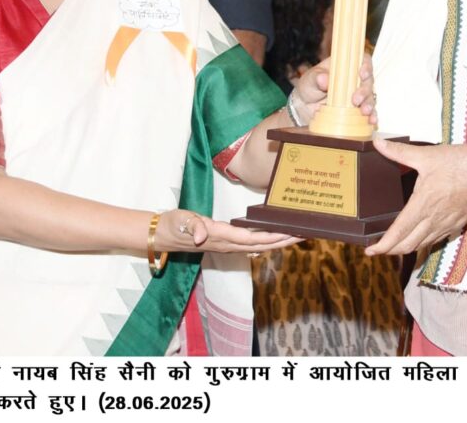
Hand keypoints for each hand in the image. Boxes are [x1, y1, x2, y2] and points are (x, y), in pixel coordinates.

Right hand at [155, 210, 300, 254]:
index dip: (274, 237)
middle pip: (263, 245)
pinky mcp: (226, 242)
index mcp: (222, 237)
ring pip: (260, 246)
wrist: (161, 235)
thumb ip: (193, 226)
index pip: (254, 238)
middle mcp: (228, 244)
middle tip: (306, 234)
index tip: (292, 233)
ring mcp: (228, 245)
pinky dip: (267, 240)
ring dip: (279, 242)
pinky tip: (276, 236)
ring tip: (297, 235)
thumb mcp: (181, 221)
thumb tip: (203, 235)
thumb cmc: (172, 225)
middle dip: (285, 241)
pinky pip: (252, 243)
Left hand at [294, 53, 377, 126]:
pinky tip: (371, 120)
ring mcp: (358, 94)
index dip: (366, 65)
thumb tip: (324, 79)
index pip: (362, 60)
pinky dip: (372, 116)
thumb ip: (316, 77)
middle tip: (355, 100)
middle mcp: (355, 79)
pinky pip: (369, 112)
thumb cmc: (309, 87)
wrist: (305, 107)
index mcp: (346, 66)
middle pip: (368, 80)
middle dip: (365, 90)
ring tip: (364, 111)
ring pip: (370, 97)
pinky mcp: (358, 109)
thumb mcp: (309, 79)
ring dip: (369, 104)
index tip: (362, 74)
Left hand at [364, 141, 466, 255]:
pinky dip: (423, 242)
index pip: (398, 233)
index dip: (382, 246)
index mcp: (423, 205)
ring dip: (406, 248)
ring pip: (422, 244)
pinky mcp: (458, 223)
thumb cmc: (463, 163)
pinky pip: (436, 239)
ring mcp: (448, 224)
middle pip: (408, 245)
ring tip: (393, 245)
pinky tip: (419, 237)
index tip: (370, 251)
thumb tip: (377, 142)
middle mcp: (435, 220)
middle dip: (391, 250)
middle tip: (377, 249)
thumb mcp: (428, 155)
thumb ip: (399, 151)